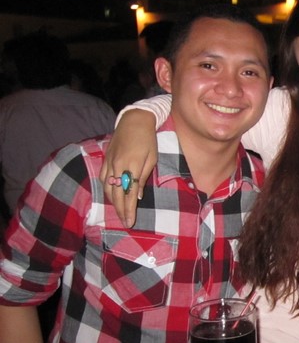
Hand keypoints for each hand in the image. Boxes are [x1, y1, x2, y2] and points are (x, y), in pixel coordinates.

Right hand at [99, 110, 157, 227]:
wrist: (134, 120)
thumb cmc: (148, 139)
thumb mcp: (151, 159)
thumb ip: (142, 178)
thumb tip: (137, 196)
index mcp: (130, 166)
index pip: (128, 194)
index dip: (128, 210)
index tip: (129, 222)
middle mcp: (116, 166)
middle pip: (116, 194)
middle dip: (120, 210)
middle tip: (124, 222)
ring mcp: (108, 162)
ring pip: (107, 188)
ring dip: (113, 202)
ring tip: (119, 212)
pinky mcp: (105, 159)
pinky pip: (103, 178)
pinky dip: (106, 189)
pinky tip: (111, 195)